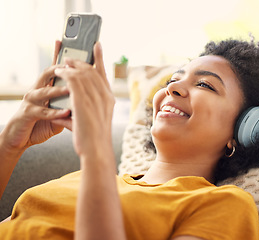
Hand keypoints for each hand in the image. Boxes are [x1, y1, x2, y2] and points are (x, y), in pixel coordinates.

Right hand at [2, 41, 70, 150]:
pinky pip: (43, 111)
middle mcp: (37, 90)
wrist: (19, 139)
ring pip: (46, 91)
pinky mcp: (27, 113)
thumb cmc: (40, 124)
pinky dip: (55, 112)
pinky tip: (66, 112)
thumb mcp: (58, 111)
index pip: (54, 68)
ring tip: (71, 89)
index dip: (59, 55)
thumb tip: (88, 97)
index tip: (65, 42)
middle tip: (75, 66)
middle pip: (49, 73)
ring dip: (59, 90)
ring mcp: (31, 101)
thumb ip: (70, 103)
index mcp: (46, 87)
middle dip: (62, 69)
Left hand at [52, 42, 114, 158]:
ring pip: (83, 73)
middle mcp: (105, 95)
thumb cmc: (93, 139)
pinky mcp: (83, 100)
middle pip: (93, 70)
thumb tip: (65, 112)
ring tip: (62, 64)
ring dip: (71, 66)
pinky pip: (74, 79)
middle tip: (70, 58)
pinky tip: (59, 72)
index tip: (97, 46)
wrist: (96, 149)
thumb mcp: (90, 122)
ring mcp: (95, 97)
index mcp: (109, 100)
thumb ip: (79, 113)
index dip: (100, 58)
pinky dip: (66, 73)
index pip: (104, 74)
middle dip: (81, 61)